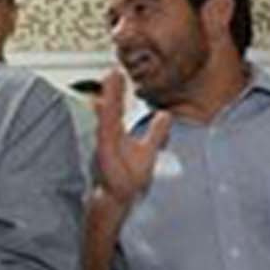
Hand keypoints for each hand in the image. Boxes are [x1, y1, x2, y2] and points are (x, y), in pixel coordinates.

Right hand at [92, 68, 170, 207]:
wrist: (118, 199)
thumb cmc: (128, 178)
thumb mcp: (148, 150)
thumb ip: (156, 132)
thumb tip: (165, 115)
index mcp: (116, 133)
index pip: (116, 107)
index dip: (116, 90)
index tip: (116, 72)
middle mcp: (108, 136)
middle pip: (109, 108)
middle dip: (111, 89)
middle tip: (112, 70)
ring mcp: (104, 145)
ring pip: (107, 117)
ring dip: (109, 98)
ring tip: (111, 79)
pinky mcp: (104, 154)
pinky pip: (106, 133)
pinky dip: (105, 118)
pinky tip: (104, 105)